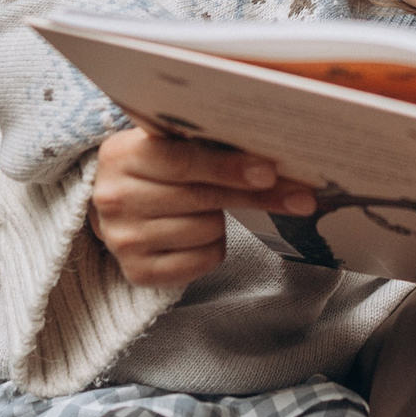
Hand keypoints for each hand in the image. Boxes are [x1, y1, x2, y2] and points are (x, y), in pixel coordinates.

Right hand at [90, 126, 315, 287]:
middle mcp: (114, 198)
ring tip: (204, 209)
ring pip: (206, 230)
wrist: (116, 208)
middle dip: (252, 195)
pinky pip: (202, 260)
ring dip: (219, 220)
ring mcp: (123, 239)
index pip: (181, 161)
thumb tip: (273, 156)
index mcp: (120, 155)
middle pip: (201, 198)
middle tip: (301, 197)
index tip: (269, 172)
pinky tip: (197, 234)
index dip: (228, 167)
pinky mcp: (137, 272)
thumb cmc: (156, 170)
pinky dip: (211, 248)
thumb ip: (205, 144)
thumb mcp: (168, 145)